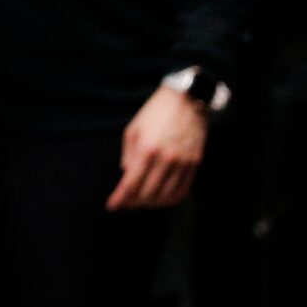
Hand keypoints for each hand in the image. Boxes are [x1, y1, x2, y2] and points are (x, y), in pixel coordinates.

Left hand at [108, 87, 208, 210]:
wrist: (187, 101)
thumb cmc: (156, 112)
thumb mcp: (133, 129)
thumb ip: (128, 154)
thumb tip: (128, 175)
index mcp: (146, 149)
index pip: (130, 183)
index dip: (120, 198)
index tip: (112, 206)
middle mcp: (165, 159)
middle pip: (147, 194)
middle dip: (134, 202)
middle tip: (127, 203)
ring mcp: (182, 163)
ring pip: (165, 196)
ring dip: (152, 203)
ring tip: (143, 202)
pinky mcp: (194, 164)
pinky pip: (182, 191)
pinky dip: (170, 199)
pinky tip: (162, 199)